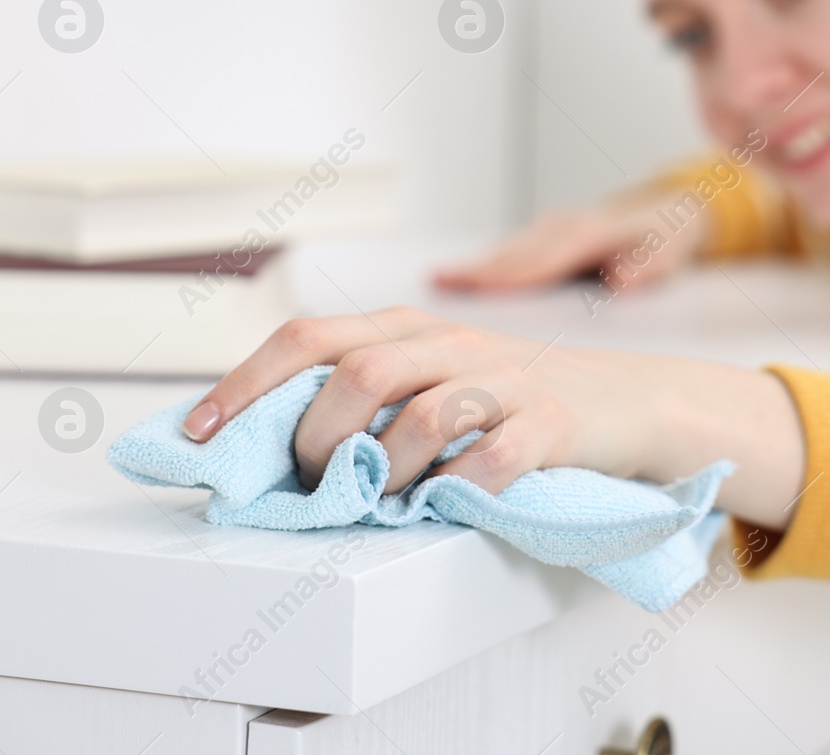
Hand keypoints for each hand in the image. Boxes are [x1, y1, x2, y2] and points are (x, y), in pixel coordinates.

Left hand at [181, 308, 805, 527]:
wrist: (631, 400)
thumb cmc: (518, 398)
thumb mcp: (440, 378)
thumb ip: (370, 396)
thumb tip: (275, 443)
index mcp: (411, 327)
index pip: (309, 337)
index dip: (245, 385)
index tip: (198, 435)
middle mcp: (452, 343)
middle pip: (358, 369)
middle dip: (319, 435)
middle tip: (321, 480)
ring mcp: (505, 378)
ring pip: (423, 412)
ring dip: (389, 468)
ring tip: (389, 497)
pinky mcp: (552, 420)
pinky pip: (497, 454)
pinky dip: (463, 486)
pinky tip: (454, 502)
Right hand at [432, 189, 709, 292]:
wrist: (669, 214)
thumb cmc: (666, 240)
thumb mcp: (670, 255)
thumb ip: (648, 268)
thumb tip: (625, 281)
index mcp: (590, 234)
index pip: (547, 259)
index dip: (514, 275)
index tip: (483, 288)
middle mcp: (564, 227)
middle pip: (516, 253)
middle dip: (478, 268)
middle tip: (439, 282)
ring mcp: (552, 229)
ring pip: (508, 250)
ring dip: (474, 266)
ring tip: (438, 280)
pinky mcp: (546, 236)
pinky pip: (511, 251)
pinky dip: (484, 263)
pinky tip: (459, 277)